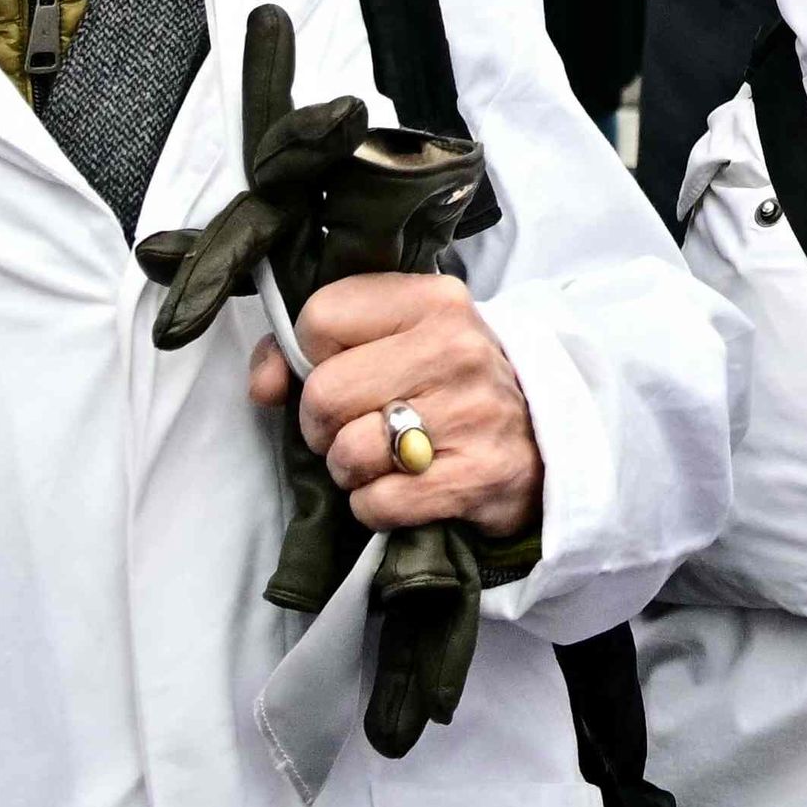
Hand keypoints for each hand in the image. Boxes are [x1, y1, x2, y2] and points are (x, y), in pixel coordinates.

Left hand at [251, 270, 542, 546]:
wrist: (543, 441)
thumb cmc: (450, 386)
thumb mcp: (396, 340)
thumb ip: (312, 349)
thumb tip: (263, 385)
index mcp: (433, 300)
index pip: (321, 317)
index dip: (312, 356)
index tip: (341, 372)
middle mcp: (456, 348)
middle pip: (326, 393)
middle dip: (323, 425)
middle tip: (355, 427)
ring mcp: (472, 413)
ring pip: (348, 453)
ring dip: (350, 470)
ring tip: (384, 459)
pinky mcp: (477, 477)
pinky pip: (377, 503)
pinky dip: (376, 506)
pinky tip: (406, 488)